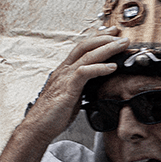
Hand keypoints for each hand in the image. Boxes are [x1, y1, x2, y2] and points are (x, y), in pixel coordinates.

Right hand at [21, 28, 128, 142]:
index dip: (98, 38)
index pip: (83, 48)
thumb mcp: (72, 95)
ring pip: (87, 55)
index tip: (113, 33)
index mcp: (65, 70)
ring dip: (107, 48)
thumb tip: (96, 84)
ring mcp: (65, 77)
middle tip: (122, 35)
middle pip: (86, 45)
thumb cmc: (54, 114)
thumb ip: (83, 86)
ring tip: (122, 45)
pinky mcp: (67, 88)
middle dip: (105, 38)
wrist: (38, 127)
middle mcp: (64, 70)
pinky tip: (112, 67)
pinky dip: (99, 68)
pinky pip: (84, 72)